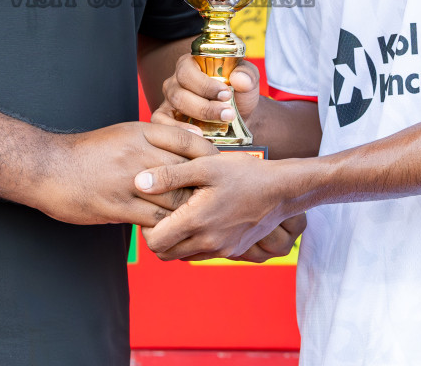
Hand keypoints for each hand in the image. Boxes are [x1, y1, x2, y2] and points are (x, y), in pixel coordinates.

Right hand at [32, 122, 216, 227]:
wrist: (47, 168)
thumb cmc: (86, 152)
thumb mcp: (121, 134)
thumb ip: (153, 139)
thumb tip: (185, 144)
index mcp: (141, 133)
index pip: (189, 141)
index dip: (208, 156)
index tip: (217, 169)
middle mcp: (139, 155)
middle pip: (188, 172)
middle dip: (204, 187)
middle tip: (215, 199)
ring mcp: (129, 182)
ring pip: (176, 200)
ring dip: (189, 212)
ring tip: (198, 220)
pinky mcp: (119, 207)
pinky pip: (155, 221)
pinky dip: (168, 227)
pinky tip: (172, 231)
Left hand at [134, 152, 295, 260]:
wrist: (282, 190)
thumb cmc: (244, 173)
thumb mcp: (205, 165)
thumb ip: (169, 175)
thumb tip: (138, 182)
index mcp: (196, 221)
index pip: (154, 242)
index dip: (145, 227)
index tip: (150, 208)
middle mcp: (207, 242)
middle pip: (164, 254)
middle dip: (156, 236)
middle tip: (160, 212)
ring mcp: (221, 249)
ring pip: (182, 256)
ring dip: (175, 241)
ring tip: (179, 214)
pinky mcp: (232, 251)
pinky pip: (201, 255)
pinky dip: (193, 243)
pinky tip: (199, 220)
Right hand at [152, 54, 260, 133]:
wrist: (241, 116)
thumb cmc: (239, 93)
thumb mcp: (248, 80)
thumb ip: (247, 76)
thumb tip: (239, 79)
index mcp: (190, 64)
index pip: (187, 72)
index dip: (205, 85)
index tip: (226, 94)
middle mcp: (175, 81)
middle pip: (179, 94)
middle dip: (204, 107)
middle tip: (227, 114)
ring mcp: (168, 101)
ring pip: (171, 111)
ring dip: (195, 120)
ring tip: (217, 126)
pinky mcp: (166, 119)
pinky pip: (161, 124)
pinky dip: (178, 131)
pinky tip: (198, 136)